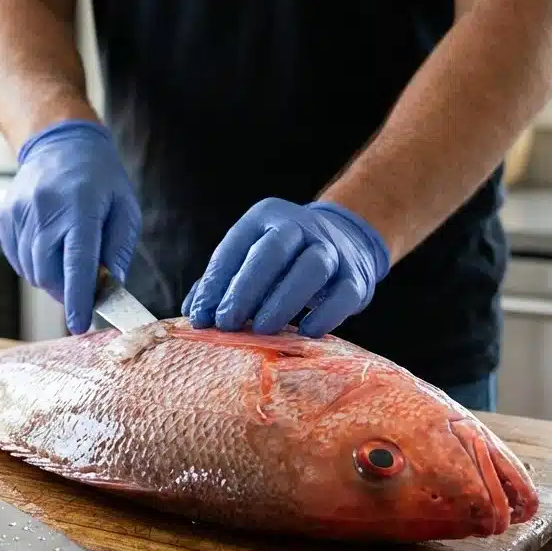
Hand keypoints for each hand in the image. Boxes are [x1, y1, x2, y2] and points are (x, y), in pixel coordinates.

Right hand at [0, 119, 141, 333]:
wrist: (60, 143)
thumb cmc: (100, 178)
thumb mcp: (124, 209)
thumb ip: (117, 250)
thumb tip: (109, 286)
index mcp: (80, 209)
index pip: (77, 264)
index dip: (78, 299)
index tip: (80, 324)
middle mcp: (45, 211)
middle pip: (49, 274)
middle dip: (66, 291)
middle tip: (83, 288)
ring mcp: (20, 214)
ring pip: (32, 270)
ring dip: (51, 278)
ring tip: (67, 259)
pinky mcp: (5, 218)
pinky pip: (18, 259)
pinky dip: (34, 265)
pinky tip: (49, 248)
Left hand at [182, 198, 390, 337]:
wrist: (346, 240)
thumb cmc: (284, 258)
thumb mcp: (251, 257)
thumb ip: (222, 282)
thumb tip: (195, 314)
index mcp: (266, 217)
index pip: (235, 247)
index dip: (215, 284)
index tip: (201, 317)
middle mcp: (300, 226)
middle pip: (273, 251)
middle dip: (246, 289)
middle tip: (227, 324)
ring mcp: (332, 249)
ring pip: (311, 268)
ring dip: (284, 301)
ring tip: (262, 330)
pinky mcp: (356, 276)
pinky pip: (344, 294)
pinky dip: (326, 315)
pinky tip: (306, 332)